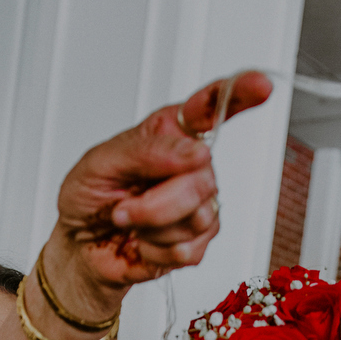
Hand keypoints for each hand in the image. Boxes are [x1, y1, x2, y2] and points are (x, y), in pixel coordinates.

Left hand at [42, 73, 273, 318]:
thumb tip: (195, 150)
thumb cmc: (88, 199)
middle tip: (121, 209)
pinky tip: (143, 244)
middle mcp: (192, 165)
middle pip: (202, 180)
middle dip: (154, 204)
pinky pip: (190, 249)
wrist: (78, 248)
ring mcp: (199, 204)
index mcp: (169, 133)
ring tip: (129, 224)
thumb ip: (145, 150)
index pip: (210, 107)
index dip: (241, 94)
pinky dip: (156, 253)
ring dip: (151, 229)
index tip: (262, 86)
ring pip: (197, 218)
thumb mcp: (100, 163)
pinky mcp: (197, 240)